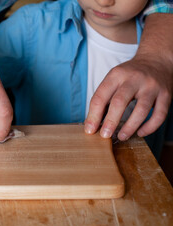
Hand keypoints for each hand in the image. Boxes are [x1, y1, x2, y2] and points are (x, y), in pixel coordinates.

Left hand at [85, 13, 172, 140]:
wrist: (156, 60)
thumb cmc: (129, 75)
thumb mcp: (113, 79)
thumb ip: (103, 98)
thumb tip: (91, 123)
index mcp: (116, 75)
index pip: (100, 96)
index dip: (93, 115)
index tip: (89, 130)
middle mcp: (134, 79)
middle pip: (119, 102)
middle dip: (110, 122)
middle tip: (105, 136)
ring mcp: (151, 86)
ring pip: (141, 110)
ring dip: (130, 127)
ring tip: (122, 136)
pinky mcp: (166, 94)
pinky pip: (159, 115)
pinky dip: (150, 127)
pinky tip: (141, 133)